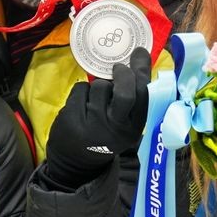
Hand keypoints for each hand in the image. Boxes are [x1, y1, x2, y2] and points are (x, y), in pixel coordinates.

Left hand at [43, 47, 150, 188]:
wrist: (75, 163)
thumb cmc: (104, 136)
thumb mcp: (124, 125)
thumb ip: (132, 100)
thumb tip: (138, 59)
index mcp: (133, 128)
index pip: (143, 95)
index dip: (142, 70)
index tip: (138, 53)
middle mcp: (116, 128)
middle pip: (125, 93)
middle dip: (123, 74)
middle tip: (118, 68)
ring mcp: (93, 124)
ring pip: (100, 87)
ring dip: (99, 85)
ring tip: (96, 99)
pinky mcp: (72, 119)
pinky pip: (80, 89)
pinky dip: (81, 91)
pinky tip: (82, 104)